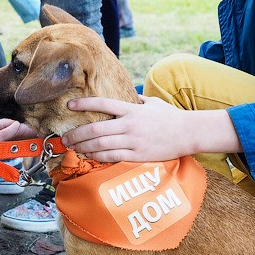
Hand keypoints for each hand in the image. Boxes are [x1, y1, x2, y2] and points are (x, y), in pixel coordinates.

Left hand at [61, 95, 240, 161]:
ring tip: (73, 148)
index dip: (84, 104)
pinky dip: (97, 157)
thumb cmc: (171, 117)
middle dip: (77, 134)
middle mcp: (130, 125)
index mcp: (132, 110)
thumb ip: (137, 101)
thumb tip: (127, 97)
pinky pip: (112, 157)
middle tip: (65, 137)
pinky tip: (89, 156)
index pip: (103, 104)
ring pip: (100, 145)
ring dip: (83, 147)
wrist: (188, 133)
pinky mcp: (137, 155)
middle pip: (96, 129)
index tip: (70, 105)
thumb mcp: (153, 103)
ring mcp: (133, 141)